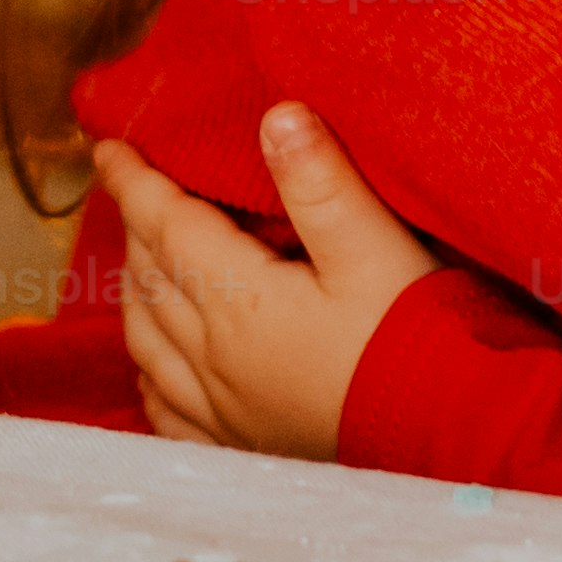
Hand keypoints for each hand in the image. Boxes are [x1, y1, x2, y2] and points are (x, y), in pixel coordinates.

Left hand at [94, 110, 444, 460]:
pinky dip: (152, 375)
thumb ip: (322, 182)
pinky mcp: (243, 446)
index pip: (168, 225)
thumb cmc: (415, 340)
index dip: (135, 183)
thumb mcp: (375, 249)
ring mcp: (224, 409)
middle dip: (136, 229)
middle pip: (151, 280)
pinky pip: (168, 411)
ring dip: (137, 294)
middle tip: (136, 193)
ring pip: (148, 343)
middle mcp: (215, 358)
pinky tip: (158, 370)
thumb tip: (277, 116)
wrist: (451, 439)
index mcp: (240, 301)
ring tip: (140, 264)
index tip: (109, 148)